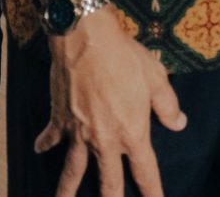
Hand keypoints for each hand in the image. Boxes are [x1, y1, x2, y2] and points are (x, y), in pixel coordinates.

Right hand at [39, 13, 188, 196]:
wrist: (86, 39)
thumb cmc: (124, 56)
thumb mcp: (156, 78)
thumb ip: (168, 105)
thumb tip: (179, 124)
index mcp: (132, 133)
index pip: (145, 172)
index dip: (152, 192)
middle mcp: (104, 140)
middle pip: (108, 183)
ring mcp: (79, 132)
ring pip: (72, 171)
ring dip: (66, 190)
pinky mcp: (60, 118)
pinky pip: (51, 137)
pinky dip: (45, 144)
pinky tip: (39, 150)